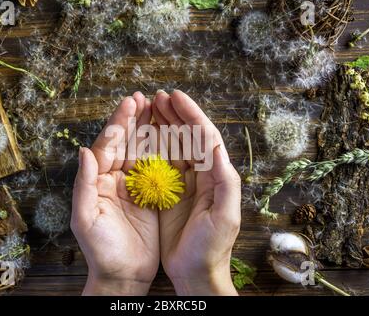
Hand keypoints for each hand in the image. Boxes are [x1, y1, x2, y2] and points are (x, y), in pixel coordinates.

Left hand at [71, 92, 159, 295]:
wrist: (123, 274)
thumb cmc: (101, 249)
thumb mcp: (86, 218)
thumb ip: (84, 184)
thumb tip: (83, 151)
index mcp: (98, 180)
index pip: (108, 144)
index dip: (119, 122)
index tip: (131, 101)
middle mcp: (115, 178)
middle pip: (126, 142)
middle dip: (135, 119)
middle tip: (146, 97)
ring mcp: (134, 185)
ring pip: (143, 151)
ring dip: (150, 129)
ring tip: (159, 108)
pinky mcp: (151, 195)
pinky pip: (157, 167)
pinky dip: (164, 150)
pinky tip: (171, 136)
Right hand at [153, 90, 240, 295]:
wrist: (196, 272)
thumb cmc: (212, 247)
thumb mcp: (224, 216)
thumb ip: (225, 182)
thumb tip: (215, 147)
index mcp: (215, 176)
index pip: (204, 137)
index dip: (191, 114)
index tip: (175, 96)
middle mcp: (200, 175)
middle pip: (187, 137)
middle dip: (175, 114)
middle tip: (158, 97)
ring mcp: (183, 183)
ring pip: (172, 146)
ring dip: (163, 126)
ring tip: (150, 108)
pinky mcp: (167, 194)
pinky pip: (159, 165)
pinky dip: (152, 148)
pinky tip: (142, 137)